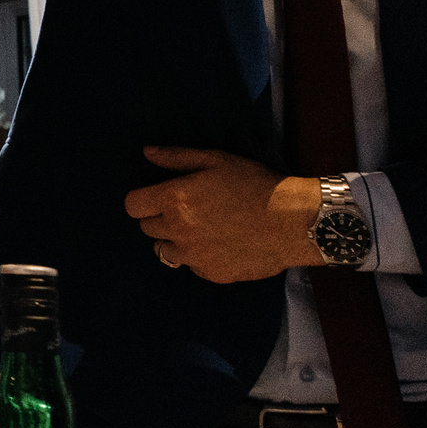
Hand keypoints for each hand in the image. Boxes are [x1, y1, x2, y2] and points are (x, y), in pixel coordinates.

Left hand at [125, 147, 323, 283]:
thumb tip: (147, 153)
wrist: (293, 222)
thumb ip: (176, 158)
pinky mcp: (211, 274)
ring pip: (166, 251)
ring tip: (202, 230)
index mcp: (174, 200)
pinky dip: (199, 257)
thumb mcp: (216, 160)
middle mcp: (178, 230)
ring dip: (176, 241)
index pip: (133, 206)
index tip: (158, 198)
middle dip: (161, 219)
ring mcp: (194, 256)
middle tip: (188, 211)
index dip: (143, 200)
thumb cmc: (254, 185)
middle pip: (148, 229)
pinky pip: (192, 266)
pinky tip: (220, 244)